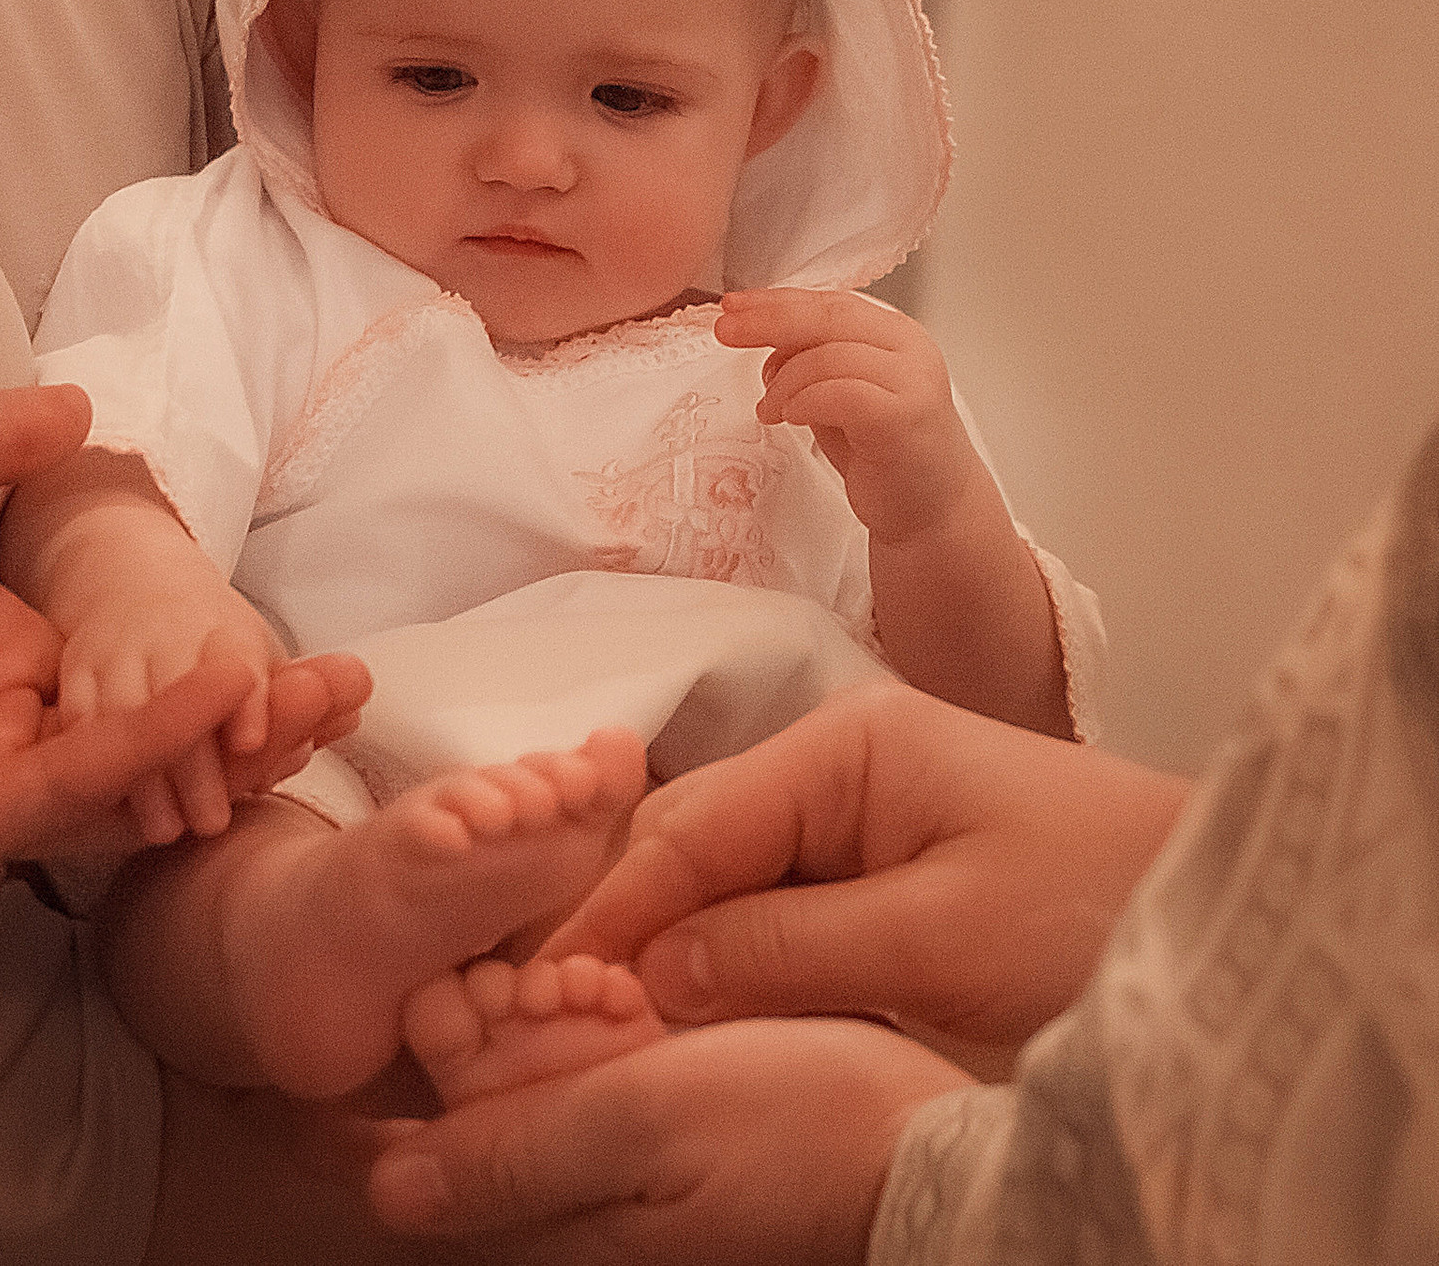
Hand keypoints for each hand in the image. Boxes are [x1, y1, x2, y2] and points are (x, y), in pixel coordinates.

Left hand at [0, 385, 307, 899]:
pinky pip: (53, 796)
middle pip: (147, 750)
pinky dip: (130, 750)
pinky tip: (200, 693)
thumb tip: (83, 410)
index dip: (218, 670)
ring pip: (119, 787)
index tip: (311, 648)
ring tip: (303, 696)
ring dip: (211, 744)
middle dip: (245, 728)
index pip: (134, 682)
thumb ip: (2, 439)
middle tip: (343, 692)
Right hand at [51, 528, 294, 844]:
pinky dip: (89, 759)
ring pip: (122, 712)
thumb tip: (355, 708)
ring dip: (142, 774)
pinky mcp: (75, 671)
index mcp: (221, 630)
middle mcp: (167, 635)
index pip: (235, 660)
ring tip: (163, 829)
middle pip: (177, 695)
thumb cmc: (208, 635)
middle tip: (212, 822)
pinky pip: (76, 716)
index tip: (252, 743)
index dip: (245, 698)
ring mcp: (116, 652)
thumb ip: (305, 690)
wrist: (127, 573)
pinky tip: (107, 804)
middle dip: (193, 761)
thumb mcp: (259, 650)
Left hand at [367, 1016, 969, 1263]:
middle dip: (489, 1025)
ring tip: (590, 972)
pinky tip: (628, 980)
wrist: (938, 1145)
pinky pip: (604, 1066)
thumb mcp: (641, 1125)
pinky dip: (603, 1017)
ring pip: (539, 1075)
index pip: (431, 1153)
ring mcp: (631, 1162)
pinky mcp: (676, 1121)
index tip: (419, 1004)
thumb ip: (514, 1151)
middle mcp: (581, 1201)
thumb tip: (388, 1188)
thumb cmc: (799, 1132)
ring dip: (545, 1011)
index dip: (411, 1070)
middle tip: (521, 972)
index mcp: (556, 1219)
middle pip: (483, 1104)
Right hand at [543, 683, 1187, 1075]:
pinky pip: (767, 915)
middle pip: (688, 844)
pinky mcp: (875, 878)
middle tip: (549, 1018)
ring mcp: (856, 820)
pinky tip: (683, 1016)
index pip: (687, 824)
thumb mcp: (939, 939)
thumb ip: (782, 947)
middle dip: (620, 928)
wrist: (1226, 926)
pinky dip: (720, 965)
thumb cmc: (1101, 911)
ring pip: (718, 884)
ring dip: (665, 952)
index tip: (543, 988)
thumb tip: (648, 976)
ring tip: (597, 1026)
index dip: (609, 913)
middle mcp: (838, 766)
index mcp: (847, 744)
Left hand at [713, 287, 988, 546]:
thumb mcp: (840, 393)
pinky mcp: (903, 417)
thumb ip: (812, 361)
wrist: (933, 509)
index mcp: (896, 334)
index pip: (830, 301)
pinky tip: (790, 418)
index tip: (733, 306)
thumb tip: (759, 336)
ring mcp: (912, 382)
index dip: (777, 300)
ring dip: (783, 382)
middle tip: (725, 332)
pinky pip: (839, 394)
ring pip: (828, 356)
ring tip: (770, 410)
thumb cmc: (884, 453)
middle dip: (768, 321)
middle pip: (828, 317)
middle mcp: (910, 350)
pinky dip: (804, 402)